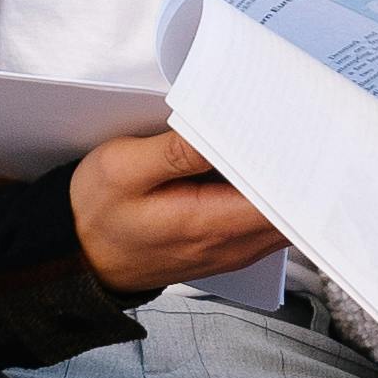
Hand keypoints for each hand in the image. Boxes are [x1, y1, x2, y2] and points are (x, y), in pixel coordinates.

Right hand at [67, 125, 289, 293]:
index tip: (297, 126)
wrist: (80, 258)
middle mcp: (233, 245)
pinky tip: (259, 162)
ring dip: (285, 177)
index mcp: (209, 224)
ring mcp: (236, 250)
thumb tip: (222, 130)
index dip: (295, 162)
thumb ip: (175, 152)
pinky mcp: (231, 246)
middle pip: (293, 206)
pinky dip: (272, 191)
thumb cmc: (97, 213)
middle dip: (296, 164)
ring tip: (280, 134)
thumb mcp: (123, 169)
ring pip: (286, 214)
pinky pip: (268, 220)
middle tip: (296, 119)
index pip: (280, 197)